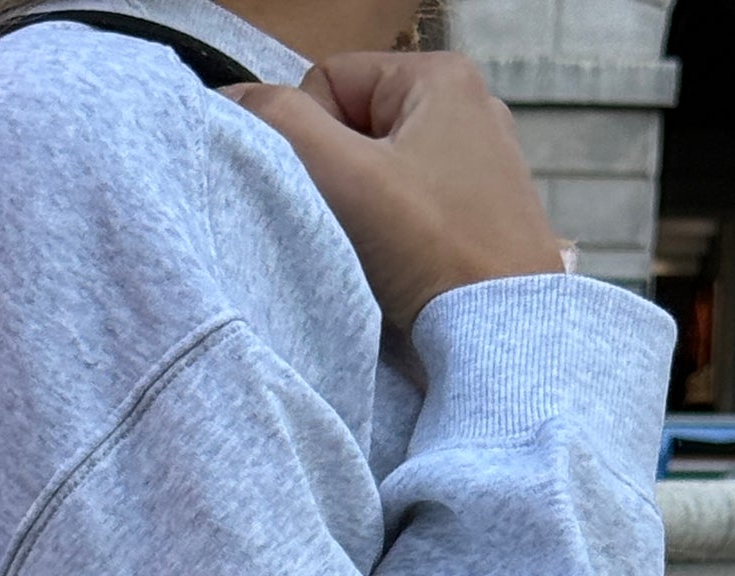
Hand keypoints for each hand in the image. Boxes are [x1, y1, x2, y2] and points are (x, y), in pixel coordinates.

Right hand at [226, 54, 564, 331]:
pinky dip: (390, 239)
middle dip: (336, 180)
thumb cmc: (437, 254)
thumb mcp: (347, 179)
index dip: (308, 138)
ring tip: (377, 254)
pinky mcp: (477, 216)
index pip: (328, 83)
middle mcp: (465, 109)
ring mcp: (475, 165)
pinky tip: (401, 268)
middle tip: (351, 228)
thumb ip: (282, 126)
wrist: (505, 338)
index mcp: (439, 77)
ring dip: (359, 215)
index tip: (329, 193)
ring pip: (376, 175)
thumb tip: (230, 104)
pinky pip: (406, 212)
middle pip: (351, 129)